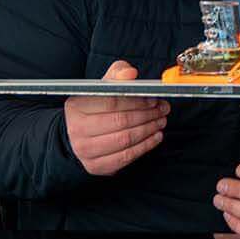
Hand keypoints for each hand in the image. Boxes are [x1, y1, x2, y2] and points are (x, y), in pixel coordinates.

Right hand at [64, 61, 168, 176]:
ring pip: (125, 140)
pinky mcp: (95, 165)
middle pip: (120, 122)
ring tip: (160, 122)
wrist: (79, 134)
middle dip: (147, 115)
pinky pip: (125, 157)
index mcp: (76, 106)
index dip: (137, 101)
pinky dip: (145, 146)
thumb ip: (117, 74)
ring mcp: (84, 150)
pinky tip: (155, 137)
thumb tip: (130, 73)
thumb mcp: (103, 86)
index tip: (154, 99)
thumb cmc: (96, 108)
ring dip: (148, 130)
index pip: (112, 102)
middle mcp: (77, 129)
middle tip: (162, 110)